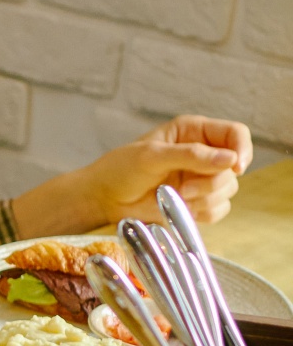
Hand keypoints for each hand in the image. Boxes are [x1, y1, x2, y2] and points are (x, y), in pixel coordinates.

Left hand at [13, 116, 252, 238]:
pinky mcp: (197, 202)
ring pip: (227, 191)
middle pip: (234, 169)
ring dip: (204, 200)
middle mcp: (203, 153)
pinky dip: (202, 214)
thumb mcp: (153, 156)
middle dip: (212, 183)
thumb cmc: (121, 169)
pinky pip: (218, 210)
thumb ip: (191, 156)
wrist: (104, 197)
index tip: (235, 167)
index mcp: (194, 131)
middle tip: (184, 190)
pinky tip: (179, 209)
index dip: (242, 149)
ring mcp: (201, 179)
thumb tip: (230, 159)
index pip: (236, 134)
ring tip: (174, 198)